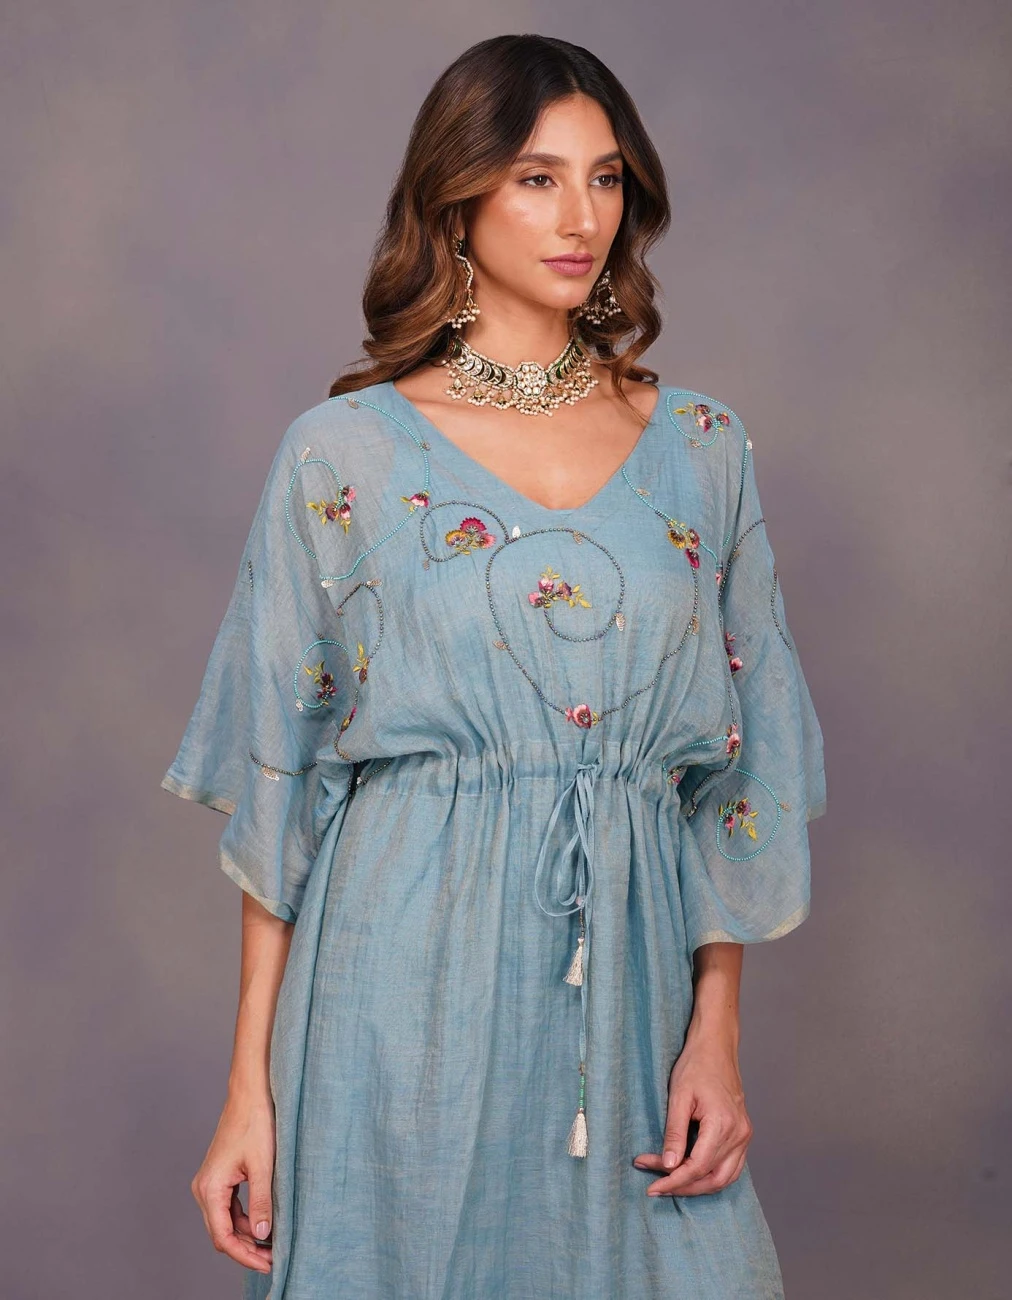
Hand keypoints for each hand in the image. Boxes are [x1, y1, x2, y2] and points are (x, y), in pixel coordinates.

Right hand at [190, 1088, 276, 1273]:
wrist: (250, 1094)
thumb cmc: (256, 1123)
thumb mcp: (263, 1165)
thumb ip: (262, 1201)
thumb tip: (263, 1235)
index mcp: (210, 1188)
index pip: (223, 1237)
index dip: (244, 1255)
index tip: (268, 1264)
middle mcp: (204, 1188)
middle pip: (222, 1233)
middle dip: (247, 1249)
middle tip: (274, 1259)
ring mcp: (211, 1183)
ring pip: (226, 1221)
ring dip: (248, 1235)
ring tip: (273, 1245)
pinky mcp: (220, 1177)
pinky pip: (230, 1207)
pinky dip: (246, 1218)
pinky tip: (265, 1223)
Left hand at [632, 1032, 752, 1196]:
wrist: (716, 1046)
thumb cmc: (696, 1065)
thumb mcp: (678, 1097)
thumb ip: (675, 1133)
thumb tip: (669, 1166)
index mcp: (723, 1124)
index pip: (697, 1167)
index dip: (674, 1181)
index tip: (652, 1187)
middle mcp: (739, 1134)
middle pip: (712, 1178)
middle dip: (683, 1187)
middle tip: (657, 1186)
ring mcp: (744, 1135)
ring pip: (724, 1178)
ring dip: (698, 1185)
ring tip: (670, 1183)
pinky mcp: (743, 1133)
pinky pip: (731, 1166)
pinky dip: (711, 1176)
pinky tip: (691, 1174)